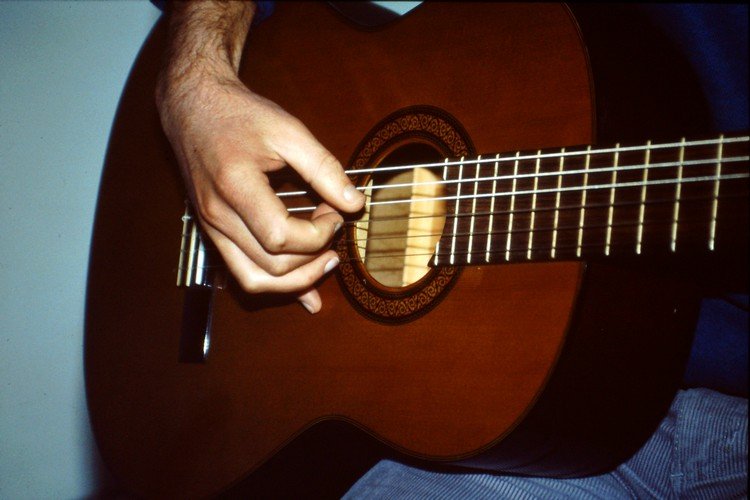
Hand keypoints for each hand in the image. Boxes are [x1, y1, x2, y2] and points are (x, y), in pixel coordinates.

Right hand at [156, 2, 363, 312]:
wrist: (193, 106)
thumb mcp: (288, 131)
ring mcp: (212, 229)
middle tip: (332, 226)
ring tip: (326, 262)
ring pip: (255, 281)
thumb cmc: (239, 114)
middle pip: (272, 267)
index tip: (334, 211)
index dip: (318, 234)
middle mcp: (217, 216)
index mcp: (234, 187)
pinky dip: (276, 286)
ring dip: (297, 281)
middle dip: (314, 256)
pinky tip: (305, 294)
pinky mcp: (214, 233)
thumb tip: (355, 204)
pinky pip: (243, 273)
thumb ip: (324, 169)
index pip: (281, 237)